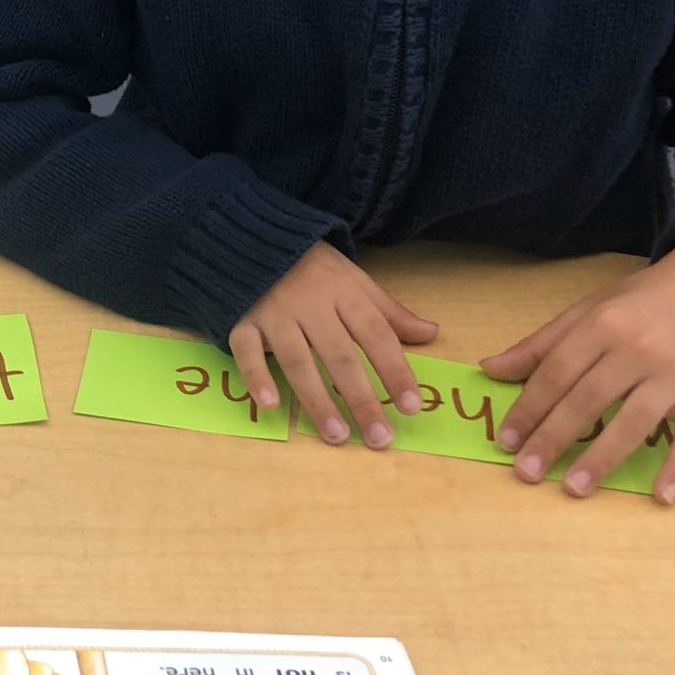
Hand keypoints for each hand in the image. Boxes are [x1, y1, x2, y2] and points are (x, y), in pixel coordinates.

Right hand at [229, 241, 438, 448]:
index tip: (411, 408)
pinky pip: (247, 351)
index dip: (395, 371)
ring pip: (298, 360)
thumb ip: (390, 312)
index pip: (376, 336)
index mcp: (344, 293)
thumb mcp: (355, 280)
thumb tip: (431, 334)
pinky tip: (270, 405)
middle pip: (340, 356)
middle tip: (380, 438)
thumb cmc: (313, 267)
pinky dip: (257, 376)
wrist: (254, 237)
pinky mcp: (243, 321)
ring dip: (318, 399)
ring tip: (337, 435)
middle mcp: (311, 305)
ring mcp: (275, 313)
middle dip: (362, 399)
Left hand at [482, 232, 674, 502]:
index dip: (528, 408)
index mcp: (603, 324)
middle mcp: (638, 349)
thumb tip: (490, 369)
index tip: (505, 441)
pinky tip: (661, 496)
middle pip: (588, 400)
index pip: (557, 373)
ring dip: (603, 458)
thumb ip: (541, 344)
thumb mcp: (588, 310)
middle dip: (553, 438)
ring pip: (634, 422)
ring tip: (573, 489)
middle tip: (526, 473)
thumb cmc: (642, 302)